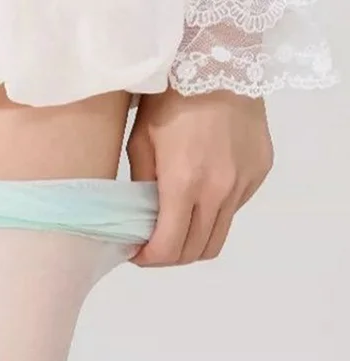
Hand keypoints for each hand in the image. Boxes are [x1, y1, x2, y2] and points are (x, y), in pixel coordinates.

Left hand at [127, 89, 273, 265]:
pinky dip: (214, 215)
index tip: (136, 254)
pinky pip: (234, 211)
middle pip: (195, 251)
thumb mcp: (141, 145)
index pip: (169, 248)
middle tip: (153, 247)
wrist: (218, 63)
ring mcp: (243, 183)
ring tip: (175, 229)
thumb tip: (137, 225)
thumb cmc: (170, 100)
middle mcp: (219, 190)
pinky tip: (199, 196)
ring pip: (218, 237)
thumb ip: (140, 190)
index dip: (149, 260)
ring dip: (193, 242)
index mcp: (184, 185)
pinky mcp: (259, 173)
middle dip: (170, 257)